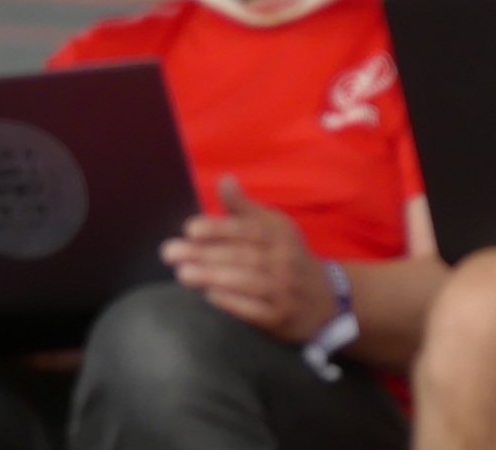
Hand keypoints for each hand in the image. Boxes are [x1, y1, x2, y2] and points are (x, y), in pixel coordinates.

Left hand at [160, 175, 335, 341]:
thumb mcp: (274, 227)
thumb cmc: (287, 257)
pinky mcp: (280, 316)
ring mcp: (284, 289)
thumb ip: (244, 208)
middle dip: (205, 253)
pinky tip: (210, 295)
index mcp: (280, 234)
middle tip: (171, 252)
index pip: (249, 229)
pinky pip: (256, 310)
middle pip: (243, 255)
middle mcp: (284, 259)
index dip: (220, 228)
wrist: (324, 299)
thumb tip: (224, 179)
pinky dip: (233, 302)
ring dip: (214, 277)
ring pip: (248, 282)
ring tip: (183, 273)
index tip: (190, 229)